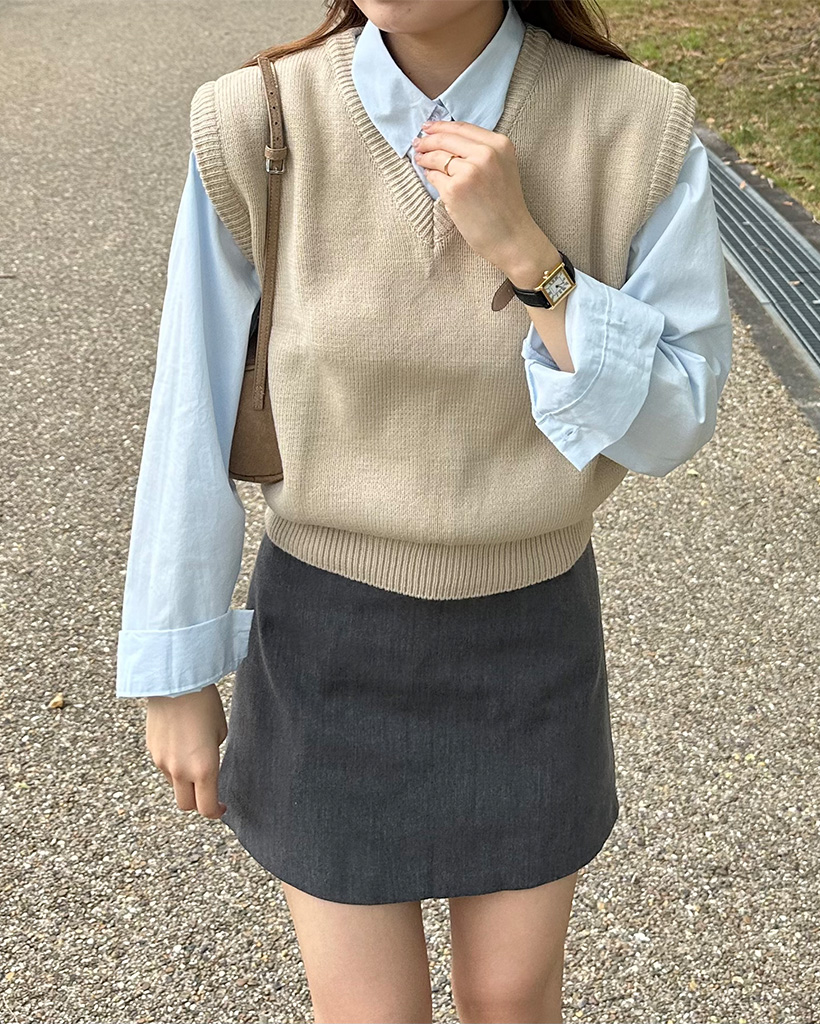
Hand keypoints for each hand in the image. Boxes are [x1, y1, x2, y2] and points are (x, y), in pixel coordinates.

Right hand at [146, 684, 228, 818]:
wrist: (175, 683)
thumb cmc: (205, 703)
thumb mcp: (220, 731)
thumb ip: (213, 754)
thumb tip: (206, 763)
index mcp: (203, 768)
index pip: (206, 808)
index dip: (215, 812)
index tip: (221, 807)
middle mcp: (180, 771)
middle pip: (186, 805)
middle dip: (198, 802)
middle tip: (208, 791)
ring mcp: (162, 762)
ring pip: (174, 785)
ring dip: (185, 782)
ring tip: (194, 758)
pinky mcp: (151, 750)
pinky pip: (164, 767)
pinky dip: (173, 765)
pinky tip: (181, 744)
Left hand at [411, 119, 541, 270]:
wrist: (511, 237)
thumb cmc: (506, 207)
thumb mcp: (504, 168)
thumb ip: (483, 151)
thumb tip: (448, 140)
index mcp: (500, 145)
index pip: (463, 128)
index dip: (441, 126)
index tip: (428, 127)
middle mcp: (486, 154)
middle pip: (446, 139)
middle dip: (428, 140)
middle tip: (418, 143)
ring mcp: (469, 172)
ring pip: (437, 157)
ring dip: (425, 158)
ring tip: (419, 159)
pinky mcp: (455, 190)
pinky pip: (434, 177)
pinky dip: (429, 176)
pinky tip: (428, 176)